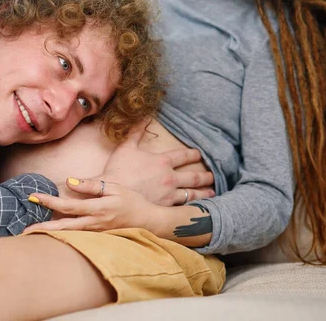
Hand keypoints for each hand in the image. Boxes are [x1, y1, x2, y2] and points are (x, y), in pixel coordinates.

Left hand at [25, 178, 163, 232]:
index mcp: (97, 209)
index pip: (68, 206)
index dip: (49, 202)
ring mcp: (95, 233)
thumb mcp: (114, 188)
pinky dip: (61, 236)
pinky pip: (76, 237)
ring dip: (50, 234)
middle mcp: (94, 224)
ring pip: (68, 234)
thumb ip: (92, 186)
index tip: (34, 196)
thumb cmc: (132, 201)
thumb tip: (70, 181)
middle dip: (43, 227)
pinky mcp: (97, 238)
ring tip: (31, 233)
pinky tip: (50, 235)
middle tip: (24, 229)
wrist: (149, 222)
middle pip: (63, 227)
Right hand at [100, 130, 214, 205]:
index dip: (193, 154)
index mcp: (162, 162)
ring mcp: (169, 194)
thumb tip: (143, 117)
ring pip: (192, 193)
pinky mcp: (165, 208)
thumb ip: (135, 132)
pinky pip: (183, 207)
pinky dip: (193, 206)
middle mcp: (170, 178)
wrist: (113, 195)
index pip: (183, 156)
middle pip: (193, 176)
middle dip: (205, 176)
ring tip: (212, 193)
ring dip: (204, 192)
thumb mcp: (126, 147)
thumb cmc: (118, 170)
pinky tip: (198, 208)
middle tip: (213, 176)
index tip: (199, 154)